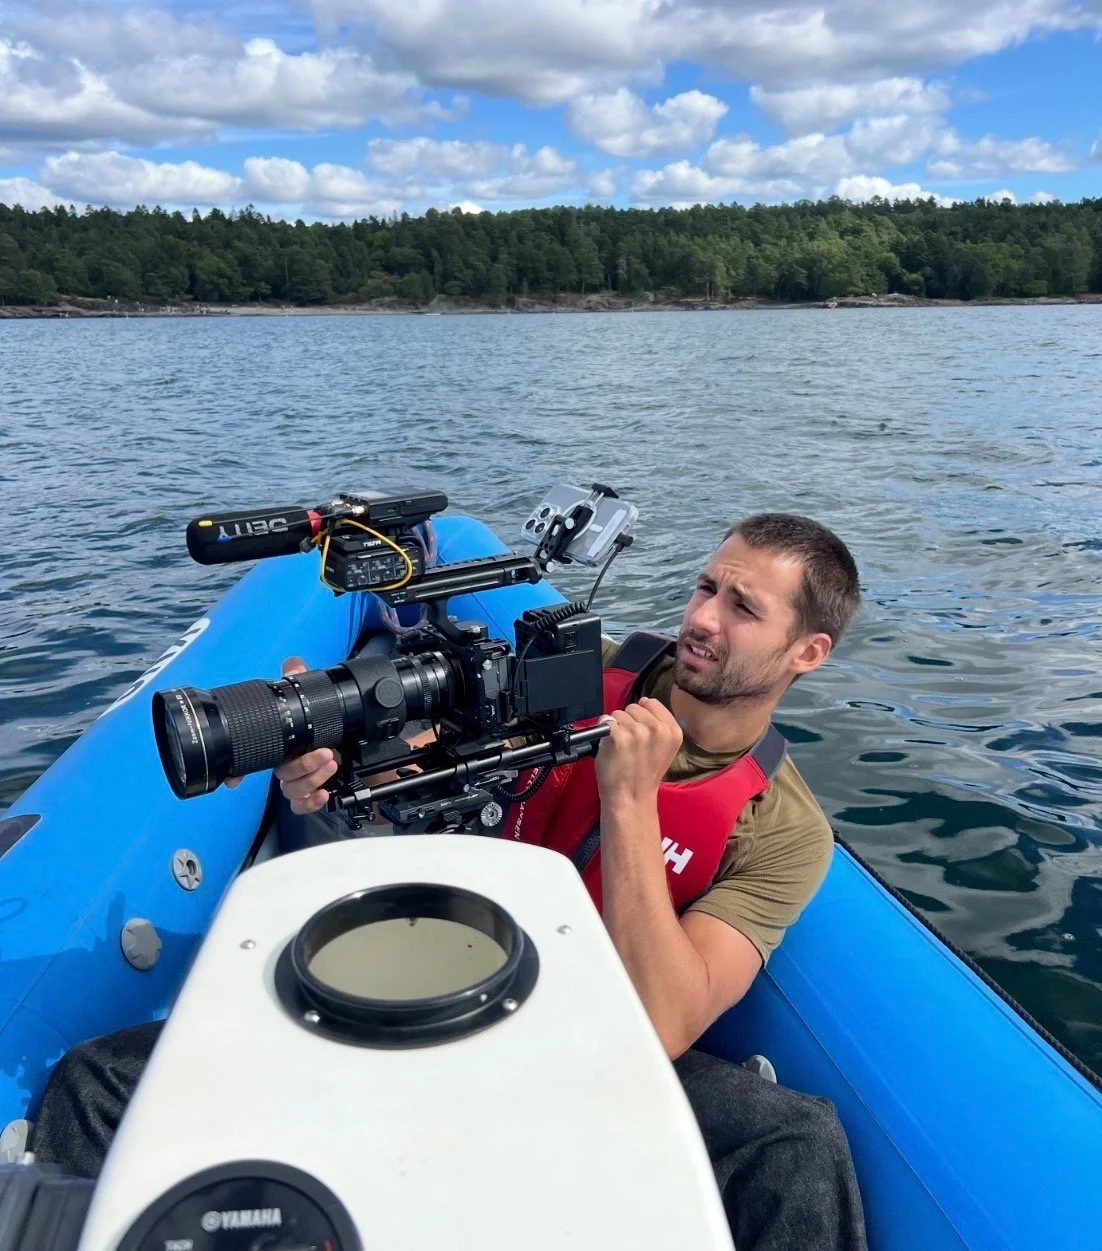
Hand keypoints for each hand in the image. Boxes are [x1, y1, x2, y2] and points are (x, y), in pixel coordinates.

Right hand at [225, 656, 341, 814]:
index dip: (243, 770)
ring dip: (312, 778)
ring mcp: (301, 784)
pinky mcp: (314, 797)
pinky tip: (324, 794)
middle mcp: (290, 767)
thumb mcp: (320, 704)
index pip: (260, 757)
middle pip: (282, 773)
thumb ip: (305, 684)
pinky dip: (311, 802)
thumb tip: (293, 664)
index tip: (235, 780)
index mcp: (285, 747)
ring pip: (293, 790)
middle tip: (325, 752)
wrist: (359, 758)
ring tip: (332, 762)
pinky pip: (303, 806)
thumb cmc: (332, 731)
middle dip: (301, 765)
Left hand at [594, 697, 682, 807]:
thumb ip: (657, 724)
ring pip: (617, 714)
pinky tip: (611, 749)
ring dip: (615, 728)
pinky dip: (603, 734)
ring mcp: (638, 732)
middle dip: (627, 721)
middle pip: (633, 707)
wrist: (631, 799)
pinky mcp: (618, 737)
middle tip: (630, 744)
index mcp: (673, 731)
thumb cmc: (644, 775)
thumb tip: (643, 702)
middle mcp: (658, 729)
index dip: (641, 715)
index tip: (641, 731)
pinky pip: (605, 722)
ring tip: (621, 749)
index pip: (651, 703)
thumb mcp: (663, 747)